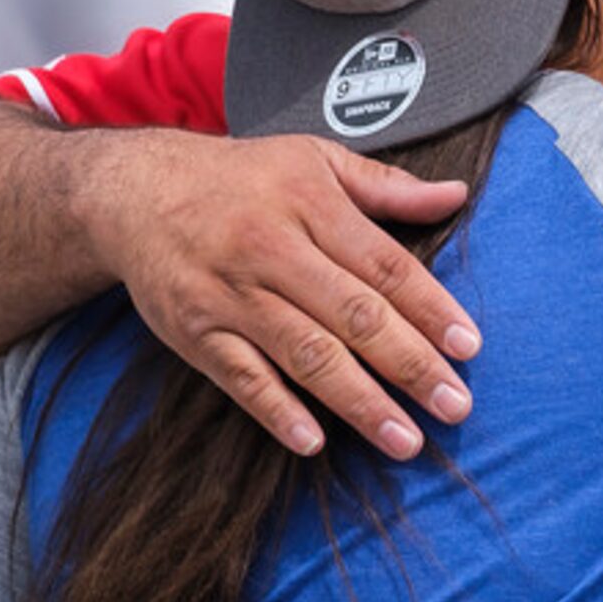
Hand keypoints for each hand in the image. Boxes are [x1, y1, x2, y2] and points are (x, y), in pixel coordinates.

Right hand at [78, 131, 479, 459]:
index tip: (468, 347)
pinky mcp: (195, 332)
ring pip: (304, 354)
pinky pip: (240, 378)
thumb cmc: (241, 178)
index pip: (384, 264)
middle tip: (455, 406)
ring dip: (358, 402)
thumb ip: (387, 186)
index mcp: (311, 204)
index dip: (429, 308)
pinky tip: (314, 441)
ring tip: (404, 439)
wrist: (134, 191)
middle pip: (353, 315)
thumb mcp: (315, 160)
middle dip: (409, 365)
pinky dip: (276, 411)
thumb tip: (456, 195)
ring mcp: (231, 295)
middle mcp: (272, 250)